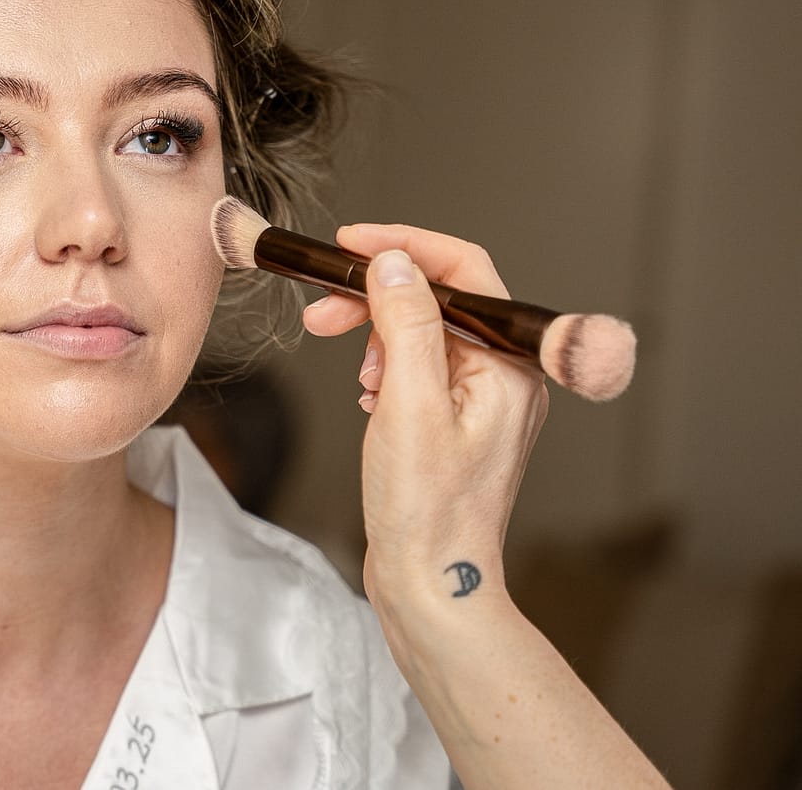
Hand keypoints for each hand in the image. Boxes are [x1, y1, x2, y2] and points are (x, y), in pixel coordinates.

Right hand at [302, 225, 548, 614]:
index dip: (403, 247)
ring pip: (423, 332)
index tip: (348, 244)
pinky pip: (419, 366)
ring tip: (355, 377)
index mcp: (509, 365)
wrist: (432, 586)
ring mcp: (482, 398)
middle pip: (437, 299)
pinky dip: (384, 369)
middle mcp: (505, 375)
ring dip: (377, 337)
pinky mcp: (457, 419)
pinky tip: (369, 398)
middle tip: (321, 312)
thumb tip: (393, 262)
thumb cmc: (427, 512)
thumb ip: (405, 324)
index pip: (463, 271)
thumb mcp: (408, 404)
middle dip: (376, 297)